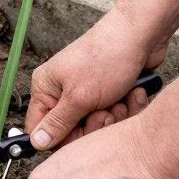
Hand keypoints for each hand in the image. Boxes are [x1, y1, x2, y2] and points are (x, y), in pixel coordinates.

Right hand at [25, 10, 167, 149]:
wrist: (141, 35)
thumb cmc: (107, 57)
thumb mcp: (80, 97)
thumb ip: (58, 123)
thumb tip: (36, 143)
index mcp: (46, 88)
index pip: (42, 128)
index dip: (61, 138)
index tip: (80, 134)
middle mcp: (62, 90)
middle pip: (72, 130)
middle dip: (94, 125)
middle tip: (105, 111)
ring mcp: (86, 91)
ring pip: (97, 124)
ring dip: (114, 116)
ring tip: (120, 99)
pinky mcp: (108, 92)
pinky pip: (114, 114)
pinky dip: (126, 107)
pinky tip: (132, 94)